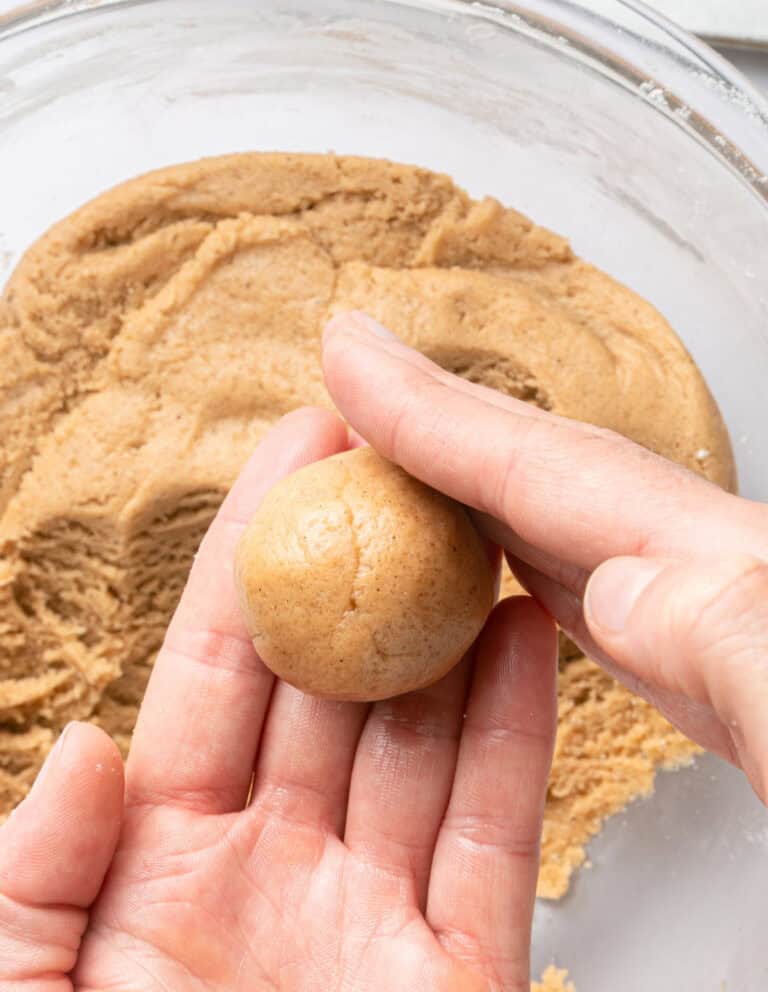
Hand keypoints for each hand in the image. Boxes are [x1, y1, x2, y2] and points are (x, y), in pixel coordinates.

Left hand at [0, 408, 557, 991]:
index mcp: (166, 860)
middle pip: (333, 685)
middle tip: (402, 468)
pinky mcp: (460, 977)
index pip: (219, 671)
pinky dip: (518, 734)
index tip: (296, 454)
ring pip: (425, 740)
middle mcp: (276, 869)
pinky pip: (495, 835)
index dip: (255, 555)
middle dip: (368, 569)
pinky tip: (529, 637)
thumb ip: (34, 870)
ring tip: (480, 527)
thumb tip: (87, 744)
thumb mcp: (19, 986)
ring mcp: (372, 918)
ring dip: (455, 630)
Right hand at [322, 312, 767, 803]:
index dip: (436, 415)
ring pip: (553, 522)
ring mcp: (702, 614)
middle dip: (433, 423)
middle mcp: (708, 579)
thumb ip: (749, 649)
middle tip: (346, 385)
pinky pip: (580, 588)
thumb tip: (628, 585)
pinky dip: (511, 559)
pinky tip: (484, 566)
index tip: (351, 354)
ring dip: (459, 484)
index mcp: (731, 588)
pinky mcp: (701, 662)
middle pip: (543, 476)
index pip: (553, 475)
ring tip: (381, 460)